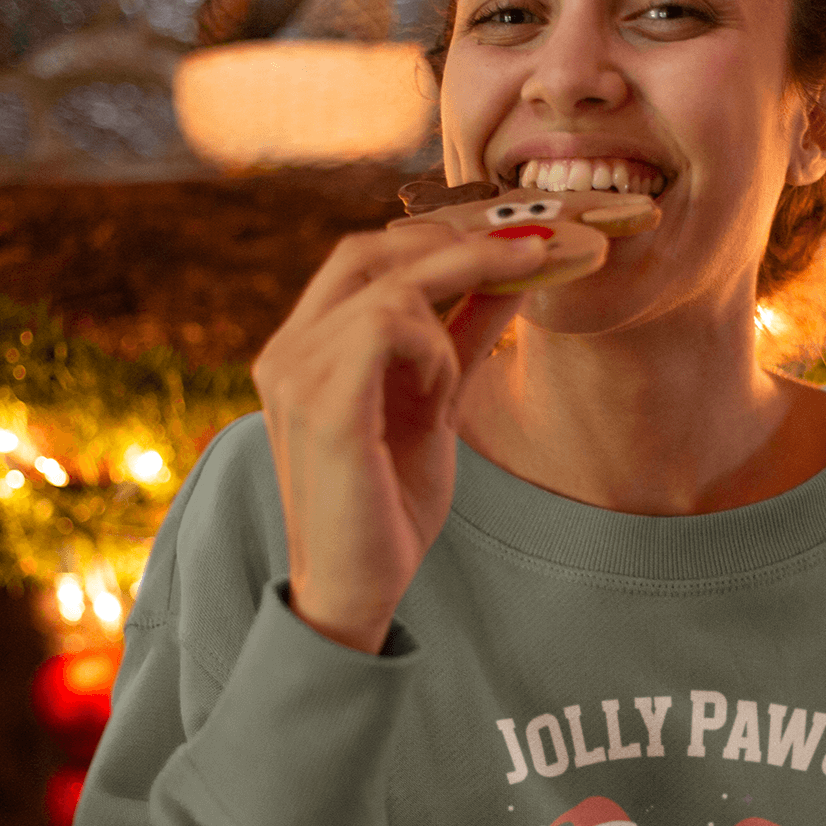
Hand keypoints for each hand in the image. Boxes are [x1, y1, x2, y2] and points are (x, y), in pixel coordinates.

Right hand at [251, 222, 547, 653]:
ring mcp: (295, 372)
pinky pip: (388, 326)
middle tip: (536, 250)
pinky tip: (437, 395)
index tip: (517, 237)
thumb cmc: (390, 501)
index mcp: (308, 347)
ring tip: (453, 381)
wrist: (359, 588)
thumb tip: (513, 276)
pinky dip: (432, 349)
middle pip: (371, 251)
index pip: (366, 258)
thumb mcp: (438, 403)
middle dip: (461, 242)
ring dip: (451, 313)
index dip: (440, 237)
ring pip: (391, 285)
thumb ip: (464, 336)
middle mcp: (289, 350)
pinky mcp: (321, 403)